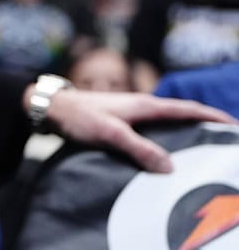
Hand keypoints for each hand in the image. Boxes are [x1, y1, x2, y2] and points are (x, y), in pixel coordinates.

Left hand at [38, 88, 236, 172]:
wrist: (51, 107)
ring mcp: (132, 112)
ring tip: (202, 144)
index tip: (233, 125)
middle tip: (224, 137)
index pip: (188, 108)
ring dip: (186, 128)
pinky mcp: (122, 120)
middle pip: (182, 113)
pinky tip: (166, 149)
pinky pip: (153, 127)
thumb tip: (170, 166)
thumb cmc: (79, 116)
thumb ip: (139, 148)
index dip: (212, 116)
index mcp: (146, 104)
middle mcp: (143, 105)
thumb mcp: (110, 134)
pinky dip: (166, 135)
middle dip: (204, 122)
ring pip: (167, 120)